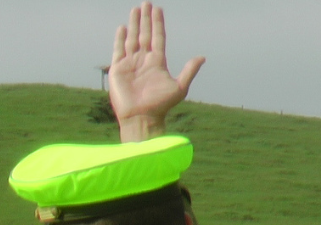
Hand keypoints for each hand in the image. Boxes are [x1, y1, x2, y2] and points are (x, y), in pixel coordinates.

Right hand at [109, 2, 204, 141]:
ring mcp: (130, 64)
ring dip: (133, 24)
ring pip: (132, 39)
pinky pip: (118, 51)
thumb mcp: (179, 87)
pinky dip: (119, 39)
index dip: (158, 24)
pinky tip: (122, 28)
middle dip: (145, 19)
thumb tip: (201, 57)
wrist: (141, 117)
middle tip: (146, 3)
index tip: (158, 10)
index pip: (157, 38)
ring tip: (135, 10)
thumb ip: (189, 71)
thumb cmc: (160, 105)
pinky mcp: (118, 70)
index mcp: (157, 62)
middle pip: (144, 34)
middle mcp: (143, 60)